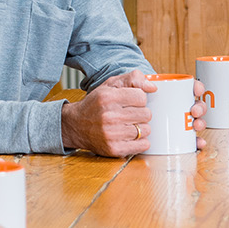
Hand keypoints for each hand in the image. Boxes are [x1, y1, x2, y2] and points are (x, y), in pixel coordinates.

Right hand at [63, 73, 208, 155]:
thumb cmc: (96, 104)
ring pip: (146, 130)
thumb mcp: (110, 84)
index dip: (144, 100)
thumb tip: (154, 84)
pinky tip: (135, 138)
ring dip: (145, 129)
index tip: (140, 102)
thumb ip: (131, 78)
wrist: (74, 126)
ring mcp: (111, 133)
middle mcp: (109, 114)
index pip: (141, 96)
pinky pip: (142, 145)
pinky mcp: (114, 149)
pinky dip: (143, 142)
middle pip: (146, 114)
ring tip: (133, 126)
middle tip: (137, 115)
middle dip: (146, 115)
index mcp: (109, 96)